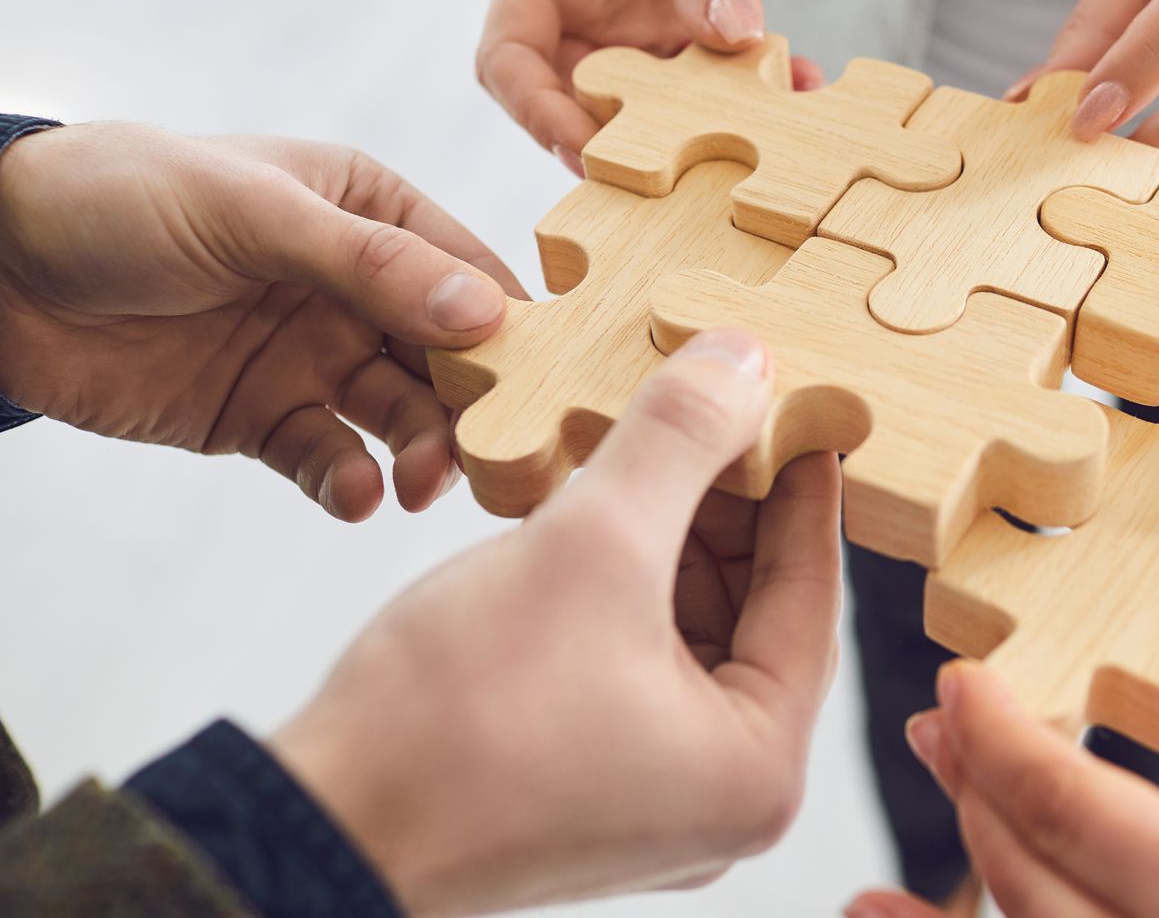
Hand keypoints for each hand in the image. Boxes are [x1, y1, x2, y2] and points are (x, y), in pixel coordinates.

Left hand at [0, 123, 518, 518]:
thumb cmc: (120, 198)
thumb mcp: (252, 212)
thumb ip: (371, 266)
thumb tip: (488, 313)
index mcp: (370, 212)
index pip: (470, 272)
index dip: (517, 328)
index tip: (559, 383)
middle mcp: (356, 287)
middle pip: (448, 356)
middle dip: (479, 405)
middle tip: (498, 456)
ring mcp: (311, 355)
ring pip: (399, 415)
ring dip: (422, 450)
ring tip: (421, 483)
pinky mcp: (262, 418)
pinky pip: (329, 457)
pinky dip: (350, 480)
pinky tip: (356, 493)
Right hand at [271, 331, 842, 914]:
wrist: (315, 826)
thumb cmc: (456, 719)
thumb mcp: (590, 546)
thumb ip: (677, 444)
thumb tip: (744, 363)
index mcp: (760, 766)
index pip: (812, 591)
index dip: (804, 482)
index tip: (801, 402)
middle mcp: (722, 795)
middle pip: (756, 609)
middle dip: (729, 503)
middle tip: (717, 405)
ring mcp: (652, 792)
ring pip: (690, 626)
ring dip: (670, 533)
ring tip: (651, 438)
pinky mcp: (586, 777)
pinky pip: (635, 654)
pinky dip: (623, 580)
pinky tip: (594, 505)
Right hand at [478, 0, 816, 173]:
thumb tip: (731, 35)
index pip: (508, 56)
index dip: (535, 110)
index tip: (584, 148)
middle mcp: (580, 9)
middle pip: (576, 100)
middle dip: (623, 142)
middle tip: (680, 180)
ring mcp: (635, 27)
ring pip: (653, 104)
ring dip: (704, 126)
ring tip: (763, 140)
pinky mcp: (690, 32)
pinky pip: (717, 81)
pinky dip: (759, 93)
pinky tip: (806, 87)